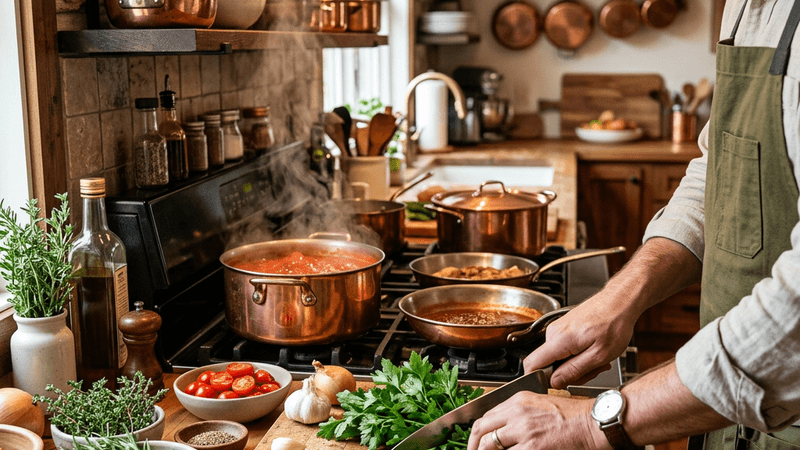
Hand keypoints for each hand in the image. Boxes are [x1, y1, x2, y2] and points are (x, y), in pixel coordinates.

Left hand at [466, 391, 607, 449]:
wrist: (593, 423)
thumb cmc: (574, 417)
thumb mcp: (541, 405)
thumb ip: (520, 415)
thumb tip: (504, 431)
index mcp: (518, 401)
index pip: (486, 416)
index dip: (477, 434)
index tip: (476, 443)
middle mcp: (517, 413)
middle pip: (481, 429)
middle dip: (473, 446)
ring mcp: (523, 431)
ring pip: (489, 445)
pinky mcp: (532, 447)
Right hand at [523, 292, 636, 388]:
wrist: (620, 302)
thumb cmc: (614, 324)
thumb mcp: (599, 355)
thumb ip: (574, 370)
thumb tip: (554, 383)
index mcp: (559, 340)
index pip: (531, 364)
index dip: (539, 379)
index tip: (558, 384)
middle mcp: (553, 333)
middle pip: (547, 365)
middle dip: (569, 374)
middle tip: (592, 370)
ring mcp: (557, 329)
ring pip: (557, 358)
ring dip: (576, 365)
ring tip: (597, 359)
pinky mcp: (563, 329)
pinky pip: (563, 349)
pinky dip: (578, 355)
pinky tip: (593, 351)